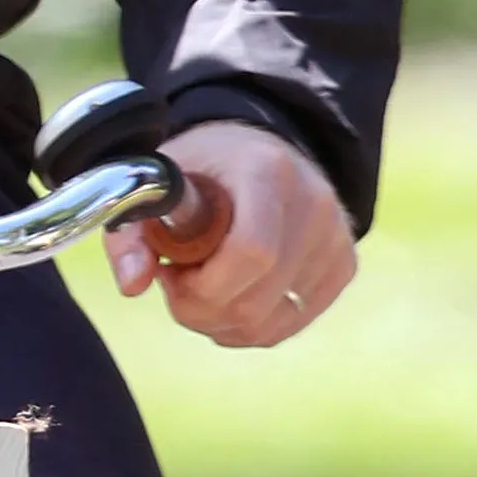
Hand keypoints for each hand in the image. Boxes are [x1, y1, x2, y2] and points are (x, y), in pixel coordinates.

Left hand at [105, 120, 354, 347]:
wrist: (257, 150)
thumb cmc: (201, 169)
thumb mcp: (158, 183)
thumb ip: (132, 230)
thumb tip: (133, 285)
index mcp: (266, 170)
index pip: (251, 252)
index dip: (204, 286)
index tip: (169, 273)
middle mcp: (314, 203)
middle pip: (257, 299)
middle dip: (201, 308)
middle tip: (176, 281)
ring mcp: (336, 237)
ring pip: (271, 323)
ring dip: (221, 321)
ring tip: (202, 283)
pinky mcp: (344, 265)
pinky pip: (289, 325)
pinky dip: (249, 325)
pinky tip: (230, 293)